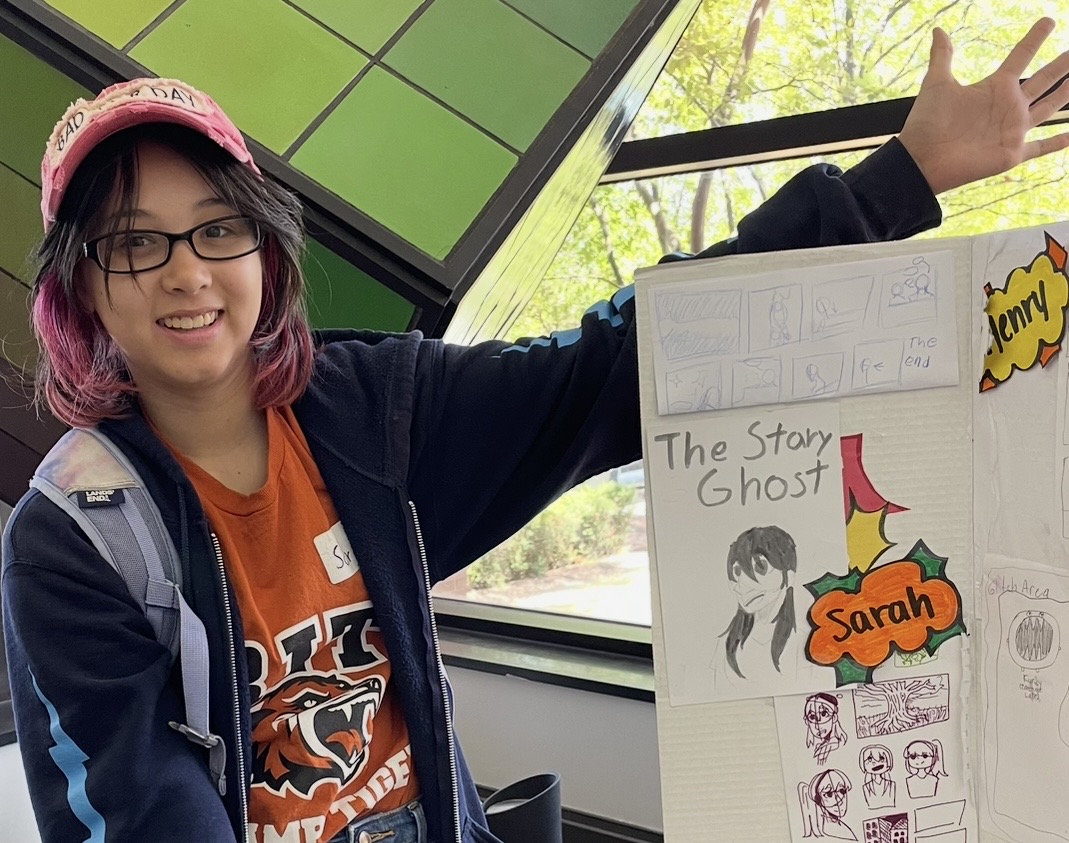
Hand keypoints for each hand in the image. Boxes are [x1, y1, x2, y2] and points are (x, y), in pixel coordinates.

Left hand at [898, 18, 1068, 194]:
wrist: (923, 159)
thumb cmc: (927, 122)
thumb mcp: (936, 84)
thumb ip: (942, 56)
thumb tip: (938, 29)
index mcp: (994, 87)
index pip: (1021, 56)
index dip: (1035, 38)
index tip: (1049, 20)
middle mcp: (1008, 105)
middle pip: (1043, 80)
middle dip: (1061, 65)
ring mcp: (1013, 129)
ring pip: (1048, 108)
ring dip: (1065, 94)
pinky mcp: (1013, 152)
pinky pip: (1040, 147)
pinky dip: (1056, 143)